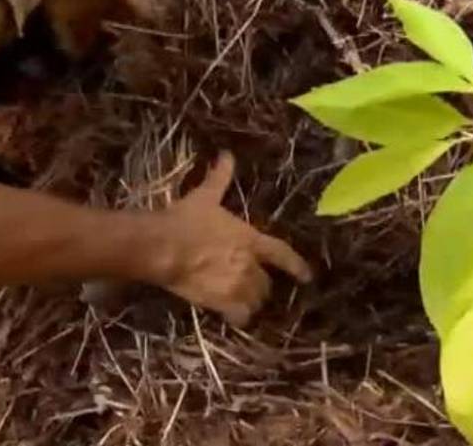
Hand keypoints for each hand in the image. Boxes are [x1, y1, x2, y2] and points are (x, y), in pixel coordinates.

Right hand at [153, 152, 312, 325]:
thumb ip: (219, 178)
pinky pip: (241, 316)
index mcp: (251, 239)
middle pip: (267, 284)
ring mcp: (239, 285)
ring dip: (252, 302)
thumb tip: (227, 155)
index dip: (296, 266)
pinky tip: (233, 317)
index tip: (307, 277)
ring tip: (243, 304)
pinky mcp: (224, 302)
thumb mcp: (205, 196)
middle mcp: (250, 264)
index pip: (282, 254)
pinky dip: (240, 318)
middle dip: (262, 287)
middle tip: (252, 288)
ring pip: (256, 301)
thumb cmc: (185, 219)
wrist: (165, 246)